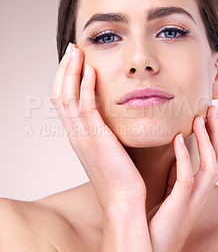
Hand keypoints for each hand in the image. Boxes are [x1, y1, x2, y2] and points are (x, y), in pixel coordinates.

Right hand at [51, 44, 146, 212]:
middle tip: (71, 49)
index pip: (63, 101)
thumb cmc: (121, 179)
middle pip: (60, 95)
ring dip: (71, 72)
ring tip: (77, 51)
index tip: (74, 61)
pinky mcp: (96, 138)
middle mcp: (75, 134)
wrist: (123, 202)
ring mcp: (82, 136)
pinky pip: (86, 107)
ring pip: (68, 97)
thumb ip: (106, 133)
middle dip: (64, 69)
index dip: (66, 79)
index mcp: (78, 136)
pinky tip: (91, 71)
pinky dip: (85, 87)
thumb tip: (112, 120)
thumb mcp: (109, 151)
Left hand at [148, 105, 217, 251]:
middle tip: (211, 108)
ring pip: (211, 166)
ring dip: (207, 140)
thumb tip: (173, 151)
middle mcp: (201, 193)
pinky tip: (177, 139)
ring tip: (199, 118)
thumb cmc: (158, 224)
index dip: (216, 136)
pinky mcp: (179, 205)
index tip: (208, 114)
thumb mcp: (170, 194)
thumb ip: (176, 174)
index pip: (216, 158)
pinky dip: (184, 157)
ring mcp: (192, 200)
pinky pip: (187, 178)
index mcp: (199, 189)